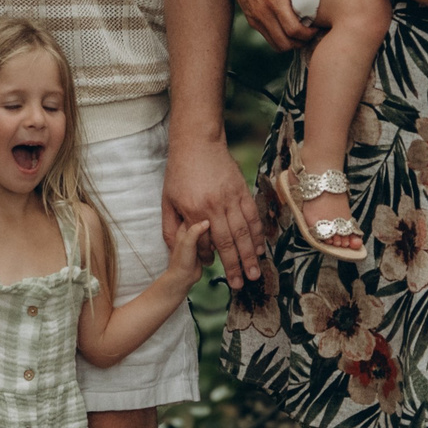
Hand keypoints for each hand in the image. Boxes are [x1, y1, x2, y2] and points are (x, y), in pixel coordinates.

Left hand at [166, 135, 264, 292]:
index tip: (211, 268)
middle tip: (241, 284)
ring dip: (250, 254)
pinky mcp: (242, 191)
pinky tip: (261, 247)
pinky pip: (253, 217)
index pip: (205, 243)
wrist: (197, 143)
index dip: (209, 258)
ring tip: (254, 273)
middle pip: (228, 242)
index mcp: (195, 212)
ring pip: (244, 232)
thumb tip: (175, 250)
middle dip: (235, 266)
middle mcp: (215, 208)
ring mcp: (231, 199)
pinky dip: (258, 233)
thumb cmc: (179, 173)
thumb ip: (172, 227)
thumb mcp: (167, 201)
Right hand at [224, 0, 320, 51]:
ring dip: (290, 43)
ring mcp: (255, 19)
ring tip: (301, 34)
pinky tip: (288, 29)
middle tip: (311, 34)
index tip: (316, 28)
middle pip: (285, 43)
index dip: (307, 34)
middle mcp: (262, 14)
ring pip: (276, 44)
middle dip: (301, 42)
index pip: (293, 30)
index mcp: (273, 1)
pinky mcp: (251, 20)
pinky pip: (268, 37)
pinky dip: (280, 39)